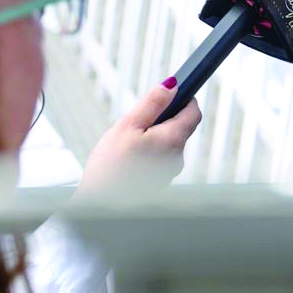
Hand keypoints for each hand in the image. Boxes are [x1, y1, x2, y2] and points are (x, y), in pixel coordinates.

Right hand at [75, 79, 200, 195]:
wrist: (98, 206)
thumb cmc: (109, 169)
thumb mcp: (128, 125)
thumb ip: (152, 103)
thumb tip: (172, 85)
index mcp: (174, 140)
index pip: (193, 112)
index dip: (185, 98)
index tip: (172, 93)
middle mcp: (177, 158)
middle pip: (180, 127)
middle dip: (163, 119)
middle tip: (137, 122)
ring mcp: (169, 172)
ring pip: (168, 143)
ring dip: (154, 136)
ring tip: (128, 143)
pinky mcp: (159, 182)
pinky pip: (159, 158)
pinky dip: (149, 152)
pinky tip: (129, 158)